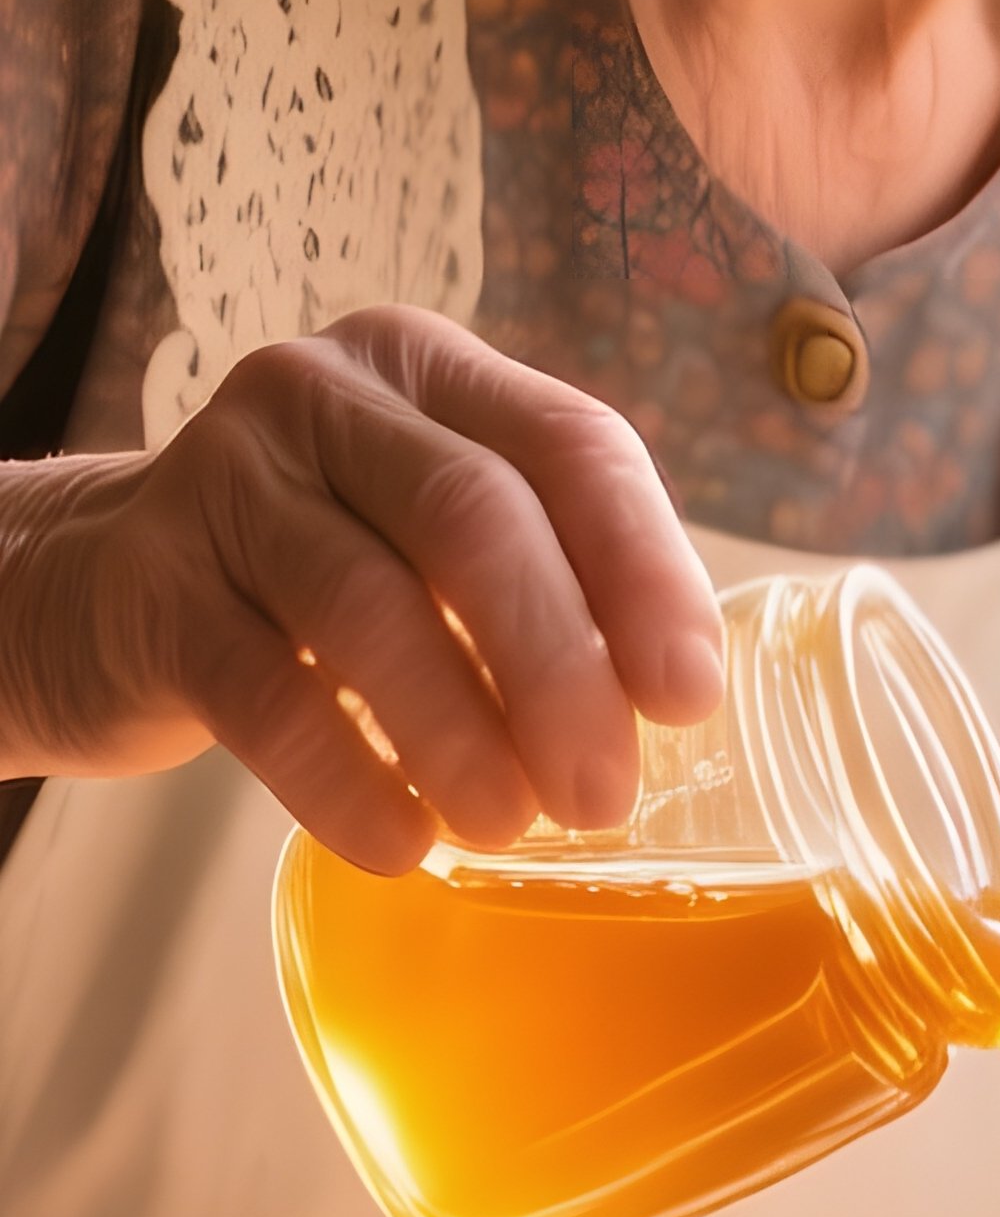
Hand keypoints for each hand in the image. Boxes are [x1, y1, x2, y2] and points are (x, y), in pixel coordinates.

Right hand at [0, 306, 723, 872]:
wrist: (95, 588)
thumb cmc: (320, 566)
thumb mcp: (434, 533)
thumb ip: (547, 573)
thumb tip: (672, 696)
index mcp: (435, 371)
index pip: (573, 444)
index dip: (645, 568)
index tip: (688, 696)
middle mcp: (330, 395)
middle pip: (475, 517)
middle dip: (558, 665)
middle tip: (602, 790)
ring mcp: (227, 480)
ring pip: (369, 606)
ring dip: (459, 732)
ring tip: (512, 826)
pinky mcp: (149, 587)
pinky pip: (264, 696)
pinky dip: (346, 782)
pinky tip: (404, 845)